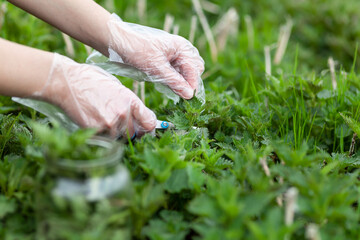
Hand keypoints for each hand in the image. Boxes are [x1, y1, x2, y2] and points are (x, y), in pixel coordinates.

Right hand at [32, 53, 156, 137]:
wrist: (67, 82)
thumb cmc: (92, 81)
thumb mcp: (117, 88)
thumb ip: (130, 104)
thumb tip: (140, 118)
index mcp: (131, 100)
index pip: (150, 123)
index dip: (148, 127)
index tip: (144, 129)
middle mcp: (123, 113)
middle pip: (134, 134)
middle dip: (130, 132)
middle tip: (120, 125)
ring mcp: (109, 123)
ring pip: (119, 138)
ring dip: (114, 133)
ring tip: (103, 119)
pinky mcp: (95, 130)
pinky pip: (105, 139)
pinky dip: (102, 134)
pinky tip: (94, 121)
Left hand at [107, 14, 204, 99]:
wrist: (119, 43)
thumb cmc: (138, 51)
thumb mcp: (156, 68)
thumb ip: (175, 81)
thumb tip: (189, 95)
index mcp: (181, 47)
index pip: (194, 69)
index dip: (192, 84)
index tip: (188, 98)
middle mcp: (181, 50)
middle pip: (194, 70)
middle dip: (189, 82)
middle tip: (178, 92)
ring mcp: (175, 55)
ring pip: (186, 72)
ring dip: (181, 82)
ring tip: (171, 89)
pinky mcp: (168, 61)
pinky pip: (177, 73)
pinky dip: (175, 80)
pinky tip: (167, 85)